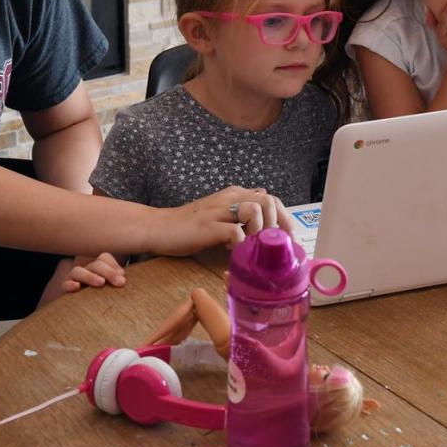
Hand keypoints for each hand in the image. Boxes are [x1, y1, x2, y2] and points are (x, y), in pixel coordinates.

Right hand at [37, 252, 125, 306]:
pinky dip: (70, 284)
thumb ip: (119, 283)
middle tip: (120, 282)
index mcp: (98, 269)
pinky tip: (77, 287)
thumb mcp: (114, 291)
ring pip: (77, 271)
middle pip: (95, 264)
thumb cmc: (104, 301)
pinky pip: (65, 285)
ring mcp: (74, 280)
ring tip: (101, 283)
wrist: (84, 318)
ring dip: (90, 276)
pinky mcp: (65, 291)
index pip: (104, 258)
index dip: (113, 264)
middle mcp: (86, 271)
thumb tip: (124, 277)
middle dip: (108, 272)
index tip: (123, 276)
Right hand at [147, 186, 293, 256]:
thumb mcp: (219, 213)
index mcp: (234, 194)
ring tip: (251, 247)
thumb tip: (264, 212)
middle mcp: (229, 197)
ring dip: (259, 232)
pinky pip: (235, 232)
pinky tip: (233, 251)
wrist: (158, 227)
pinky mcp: (208, 226)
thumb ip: (239, 211)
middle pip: (268, 201)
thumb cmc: (189, 226)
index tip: (287, 240)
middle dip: (276, 225)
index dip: (284, 219)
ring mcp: (218, 211)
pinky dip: (240, 244)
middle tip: (271, 246)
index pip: (270, 198)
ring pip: (255, 210)